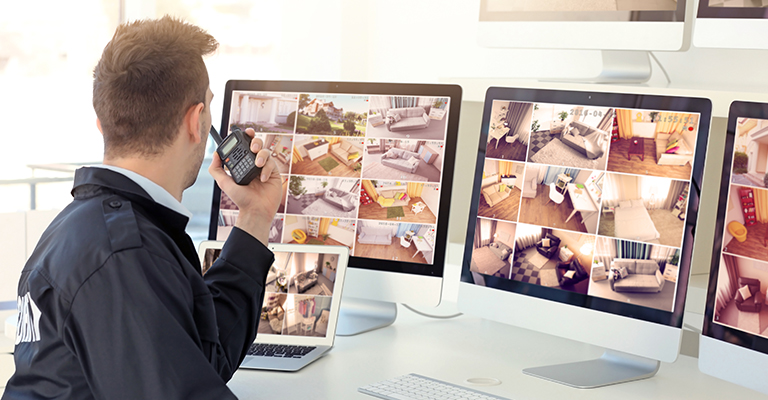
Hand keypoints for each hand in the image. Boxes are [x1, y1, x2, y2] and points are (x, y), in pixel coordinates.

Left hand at [208, 128, 281, 244]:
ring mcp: (264, 167)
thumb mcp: (224, 183)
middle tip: (252, 147)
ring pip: (266, 151)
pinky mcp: (274, 173)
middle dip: (255, 141)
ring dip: (261, 155)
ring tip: (257, 164)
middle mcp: (254, 164)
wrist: (255, 211)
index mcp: (243, 164)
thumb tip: (214, 154)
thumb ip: (216, 169)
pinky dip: (266, 169)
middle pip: (257, 144)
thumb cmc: (241, 199)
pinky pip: (272, 163)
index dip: (246, 137)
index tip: (245, 132)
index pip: (245, 146)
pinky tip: (262, 179)